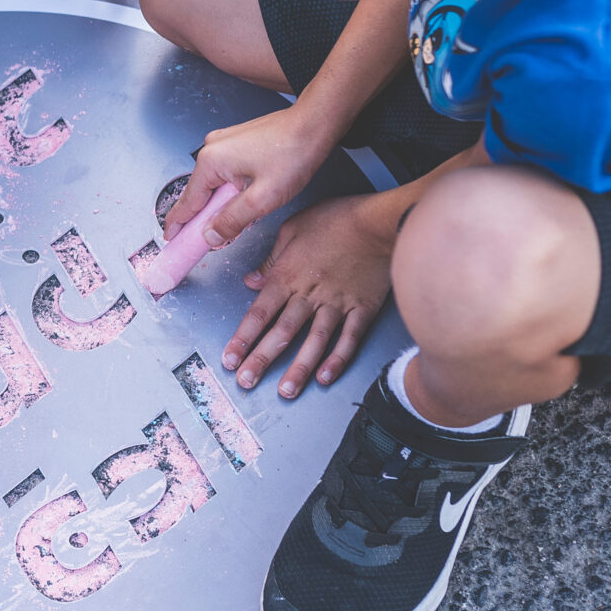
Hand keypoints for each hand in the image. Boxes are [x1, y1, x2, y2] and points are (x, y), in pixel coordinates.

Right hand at [169, 106, 338, 251]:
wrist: (314, 125)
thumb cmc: (293, 154)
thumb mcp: (262, 199)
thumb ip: (232, 221)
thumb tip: (210, 236)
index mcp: (211, 161)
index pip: (187, 202)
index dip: (179, 225)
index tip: (173, 241)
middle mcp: (212, 149)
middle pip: (200, 193)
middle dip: (205, 218)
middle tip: (212, 241)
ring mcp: (223, 143)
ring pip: (214, 184)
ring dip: (223, 204)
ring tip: (242, 219)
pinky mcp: (236, 143)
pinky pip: (225, 173)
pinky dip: (231, 190)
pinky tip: (248, 199)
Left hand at [221, 193, 393, 397]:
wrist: (380, 221)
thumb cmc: (336, 218)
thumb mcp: (292, 228)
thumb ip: (271, 259)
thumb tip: (251, 281)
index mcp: (287, 276)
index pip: (259, 314)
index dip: (243, 339)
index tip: (230, 359)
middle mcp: (309, 295)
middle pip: (281, 332)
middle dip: (262, 360)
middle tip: (247, 382)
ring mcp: (337, 304)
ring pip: (314, 342)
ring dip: (298, 368)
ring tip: (286, 391)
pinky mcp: (362, 308)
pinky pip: (349, 339)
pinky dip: (338, 359)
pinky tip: (326, 377)